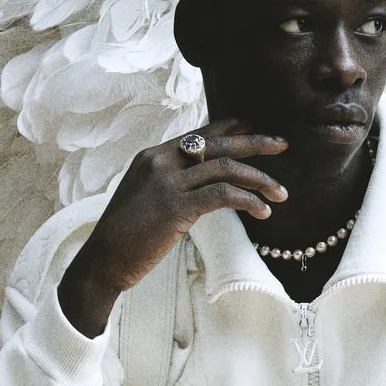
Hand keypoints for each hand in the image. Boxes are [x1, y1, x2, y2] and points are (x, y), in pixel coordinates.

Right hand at [57, 123, 288, 336]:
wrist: (103, 259)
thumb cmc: (126, 236)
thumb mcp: (146, 198)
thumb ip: (172, 185)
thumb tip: (200, 187)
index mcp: (154, 156)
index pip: (200, 133)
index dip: (231, 127)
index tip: (255, 126)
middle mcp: (161, 161)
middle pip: (218, 143)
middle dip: (255, 142)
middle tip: (282, 145)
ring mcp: (168, 182)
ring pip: (225, 168)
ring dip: (259, 179)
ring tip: (281, 193)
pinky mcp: (176, 207)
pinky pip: (222, 195)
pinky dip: (247, 201)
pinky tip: (262, 211)